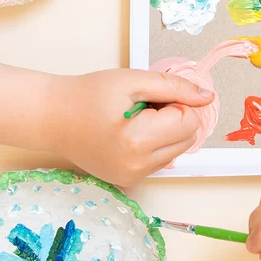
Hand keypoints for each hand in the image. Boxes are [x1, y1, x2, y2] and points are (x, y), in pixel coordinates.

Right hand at [48, 69, 213, 186]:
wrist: (53, 116)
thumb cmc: (88, 94)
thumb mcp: (133, 80)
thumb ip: (174, 88)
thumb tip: (207, 97)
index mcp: (138, 141)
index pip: (189, 122)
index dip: (175, 103)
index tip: (150, 97)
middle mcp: (137, 167)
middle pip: (187, 139)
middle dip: (172, 118)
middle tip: (141, 106)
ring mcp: (132, 177)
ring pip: (176, 151)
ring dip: (164, 132)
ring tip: (133, 120)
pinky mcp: (128, 180)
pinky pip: (159, 160)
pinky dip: (152, 145)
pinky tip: (127, 134)